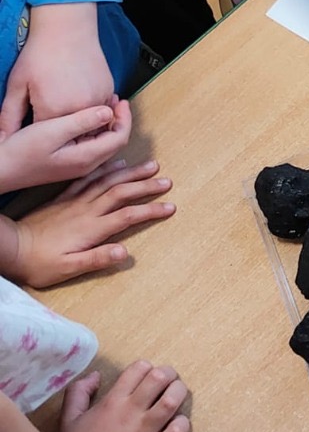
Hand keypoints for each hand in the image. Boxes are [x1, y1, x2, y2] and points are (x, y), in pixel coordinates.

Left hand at [0, 4, 113, 131]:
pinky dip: (92, 107)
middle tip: (52, 101)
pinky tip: (78, 91)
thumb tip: (2, 140)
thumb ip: (9, 117)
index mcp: (52, 112)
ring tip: (65, 98)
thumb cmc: (39, 54)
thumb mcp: (17, 85)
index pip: (45, 138)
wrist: (67, 28)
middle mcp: (79, 110)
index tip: (35, 116)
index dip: (38, 132)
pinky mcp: (109, 91)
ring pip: (89, 124)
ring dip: (78, 120)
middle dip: (60, 128)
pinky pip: (101, 109)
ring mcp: (97, 101)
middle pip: (70, 134)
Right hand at [0, 101, 131, 192]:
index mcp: (86, 158)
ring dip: (109, 125)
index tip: (120, 100)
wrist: (1, 170)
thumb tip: (108, 112)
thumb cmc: (22, 150)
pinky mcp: (70, 164)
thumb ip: (82, 121)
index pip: (120, 138)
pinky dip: (98, 131)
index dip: (125, 117)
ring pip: (105, 145)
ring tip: (106, 104)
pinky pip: (93, 147)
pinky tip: (90, 119)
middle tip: (116, 99)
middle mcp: (86, 166)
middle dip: (119, 119)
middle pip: (116, 142)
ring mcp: (78, 166)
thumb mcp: (52, 130)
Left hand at [6, 157, 173, 286]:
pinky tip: (117, 164)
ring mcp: (76, 202)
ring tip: (150, 166)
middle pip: (122, 193)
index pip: (128, 216)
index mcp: (91, 228)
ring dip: (131, 173)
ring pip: (109, 182)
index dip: (151, 210)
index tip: (171, 206)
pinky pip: (88, 179)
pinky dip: (105, 169)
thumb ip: (97, 259)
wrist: (12, 247)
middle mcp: (87, 211)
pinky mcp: (64, 198)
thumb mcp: (68, 268)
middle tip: (167, 180)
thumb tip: (125, 252)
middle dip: (147, 186)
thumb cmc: (40, 263)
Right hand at [57, 360, 189, 431]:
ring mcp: (145, 431)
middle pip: (159, 378)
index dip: (148, 369)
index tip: (148, 379)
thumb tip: (95, 376)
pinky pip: (178, 431)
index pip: (139, 368)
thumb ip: (79, 393)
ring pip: (172, 400)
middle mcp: (131, 411)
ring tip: (178, 398)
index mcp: (113, 400)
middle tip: (169, 384)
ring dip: (179, 394)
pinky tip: (178, 426)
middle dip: (169, 376)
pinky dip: (182, 425)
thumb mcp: (69, 418)